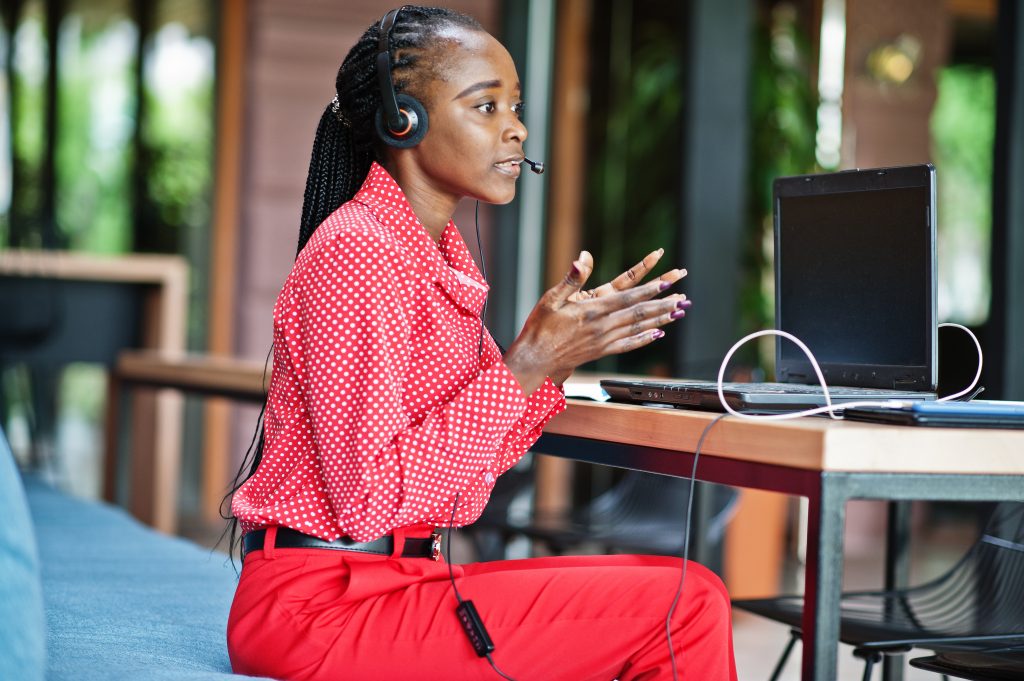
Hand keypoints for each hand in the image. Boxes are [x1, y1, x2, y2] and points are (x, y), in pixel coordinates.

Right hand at [504, 250, 690, 392]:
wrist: (535, 361)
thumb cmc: (539, 329)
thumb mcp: (551, 299)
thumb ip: (571, 280)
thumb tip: (582, 259)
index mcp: (590, 311)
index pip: (625, 298)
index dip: (647, 291)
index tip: (665, 284)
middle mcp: (601, 327)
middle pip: (638, 314)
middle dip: (662, 304)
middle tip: (682, 297)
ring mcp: (603, 341)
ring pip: (638, 328)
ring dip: (660, 319)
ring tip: (678, 312)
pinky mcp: (601, 351)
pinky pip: (628, 344)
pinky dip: (645, 338)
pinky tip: (658, 334)